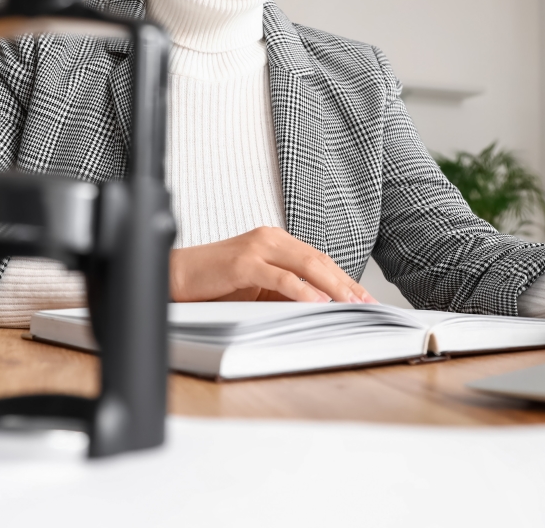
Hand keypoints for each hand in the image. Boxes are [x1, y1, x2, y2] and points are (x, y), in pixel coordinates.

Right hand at [169, 226, 378, 303]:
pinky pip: (278, 276)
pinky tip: (316, 302)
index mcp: (276, 241)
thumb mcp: (259, 288)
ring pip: (305, 266)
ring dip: (332, 286)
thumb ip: (286, 291)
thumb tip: (320, 307)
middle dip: (346, 284)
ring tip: (351, 304)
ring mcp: (256, 248)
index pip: (319, 259)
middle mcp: (270, 239)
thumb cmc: (216, 282)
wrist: (177, 276)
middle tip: (366, 304)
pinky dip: (300, 290)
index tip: (364, 298)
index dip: (344, 278)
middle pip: (318, 260)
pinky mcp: (243, 263)